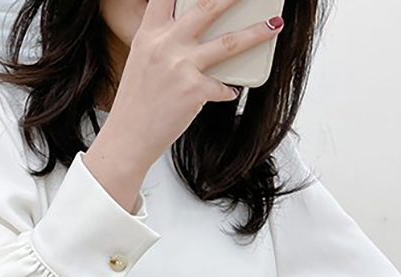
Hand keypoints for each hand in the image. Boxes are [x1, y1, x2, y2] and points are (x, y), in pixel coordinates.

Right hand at [108, 0, 284, 169]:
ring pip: (229, 42)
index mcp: (148, 36)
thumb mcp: (142, 64)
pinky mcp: (194, 91)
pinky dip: (228, 90)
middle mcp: (165, 45)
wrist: (126, 140)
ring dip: (256, 32)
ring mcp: (181, 67)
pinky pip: (223, 86)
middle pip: (207, 6)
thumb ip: (164, 44)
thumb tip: (195, 38)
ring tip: (274, 25)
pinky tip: (229, 92)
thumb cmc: (134, 107)